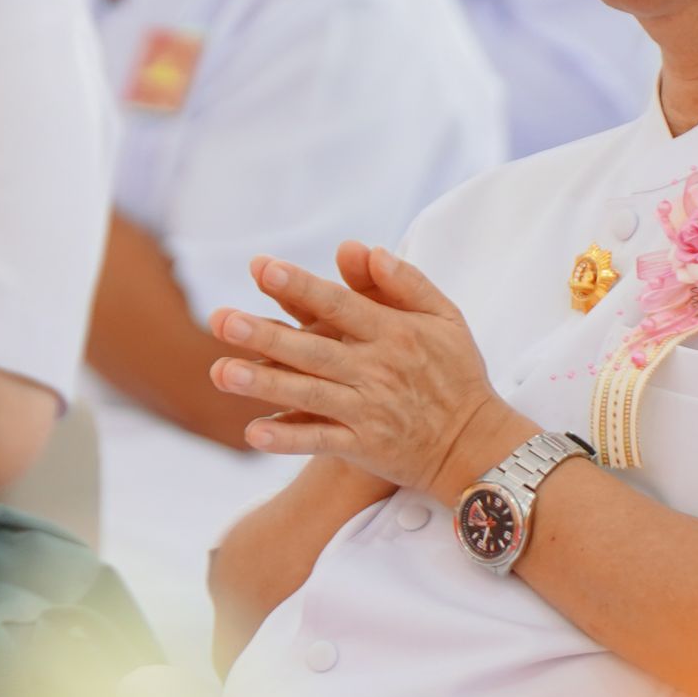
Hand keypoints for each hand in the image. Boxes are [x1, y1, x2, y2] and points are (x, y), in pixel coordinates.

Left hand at [206, 240, 531, 507]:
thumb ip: (407, 281)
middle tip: (220, 320)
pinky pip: (320, 443)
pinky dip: (288, 439)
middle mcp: (378, 370)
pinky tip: (252, 432)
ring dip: (264, 384)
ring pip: (308, 395)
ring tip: (221, 372)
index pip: (340, 304)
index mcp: (396, 332)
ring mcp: (369, 411)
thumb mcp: (445, 317)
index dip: (300, 286)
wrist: (477, 443)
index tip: (262, 267)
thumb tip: (365, 249)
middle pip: (314, 349)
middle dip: (265, 335)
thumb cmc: (457, 372)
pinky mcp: (365, 447)